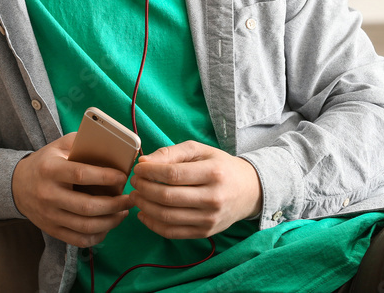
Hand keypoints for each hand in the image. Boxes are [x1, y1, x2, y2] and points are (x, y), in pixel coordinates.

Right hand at [11, 133, 132, 247]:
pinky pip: (78, 240)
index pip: (81, 175)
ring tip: (123, 212)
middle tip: (130, 199)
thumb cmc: (46, 162)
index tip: (123, 177)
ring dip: (110, 222)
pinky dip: (97, 236)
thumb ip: (83, 143)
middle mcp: (49, 194)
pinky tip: (107, 225)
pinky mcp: (51, 229)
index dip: (105, 177)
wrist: (17, 185)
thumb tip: (113, 147)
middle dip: (114, 205)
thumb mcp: (59, 146)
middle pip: (86, 206)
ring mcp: (49, 215)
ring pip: (85, 226)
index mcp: (51, 169)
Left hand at [130, 141, 262, 239]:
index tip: (138, 168)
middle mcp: (213, 198)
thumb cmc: (220, 166)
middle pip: (167, 197)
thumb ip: (171, 153)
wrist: (249, 191)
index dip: (149, 172)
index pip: (172, 174)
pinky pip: (172, 232)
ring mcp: (209, 219)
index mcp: (213, 173)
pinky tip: (144, 213)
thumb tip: (144, 162)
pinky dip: (153, 224)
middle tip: (134, 182)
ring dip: (144, 207)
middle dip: (144, 188)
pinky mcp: (205, 233)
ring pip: (167, 217)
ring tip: (136, 196)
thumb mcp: (200, 151)